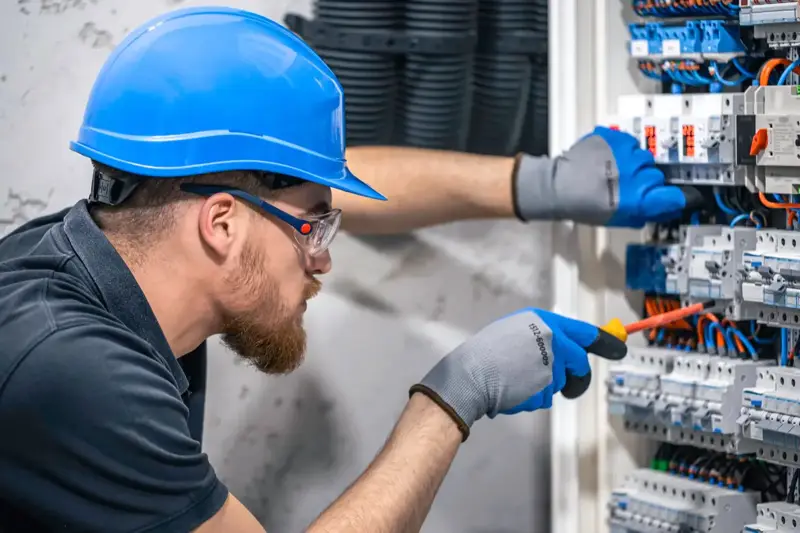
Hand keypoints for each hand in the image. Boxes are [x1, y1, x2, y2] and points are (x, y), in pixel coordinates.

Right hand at [409, 309, 626, 440]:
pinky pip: (547, 397)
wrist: (469, 374)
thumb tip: (570, 349)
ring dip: (546, 388)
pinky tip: (515, 390)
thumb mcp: (517, 332)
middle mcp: (552, 338)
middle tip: (570, 388)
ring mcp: (550, 363)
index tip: (620, 349)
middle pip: (580, 363)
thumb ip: (543, 337)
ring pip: (562, 383)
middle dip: (576, 378)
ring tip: (518, 381)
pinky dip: (534, 398)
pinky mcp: (546, 387)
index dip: (605, 342)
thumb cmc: (487, 353)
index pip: (584, 332)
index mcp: (543, 320)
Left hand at [513, 126, 686, 226]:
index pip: (673, 196)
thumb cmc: (585, 207)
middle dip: (646, 181)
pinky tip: (607, 159)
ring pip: (643, 156)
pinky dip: (622, 150)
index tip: (665, 198)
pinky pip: (628, 142)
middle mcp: (637, 172)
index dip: (670, 198)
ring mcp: (626, 151)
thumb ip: (644, 213)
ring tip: (615, 170)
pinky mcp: (614, 136)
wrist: (558, 186)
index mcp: (639, 197)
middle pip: (656, 174)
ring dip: (634, 164)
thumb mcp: (617, 218)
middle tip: (627, 186)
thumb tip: (667, 208)